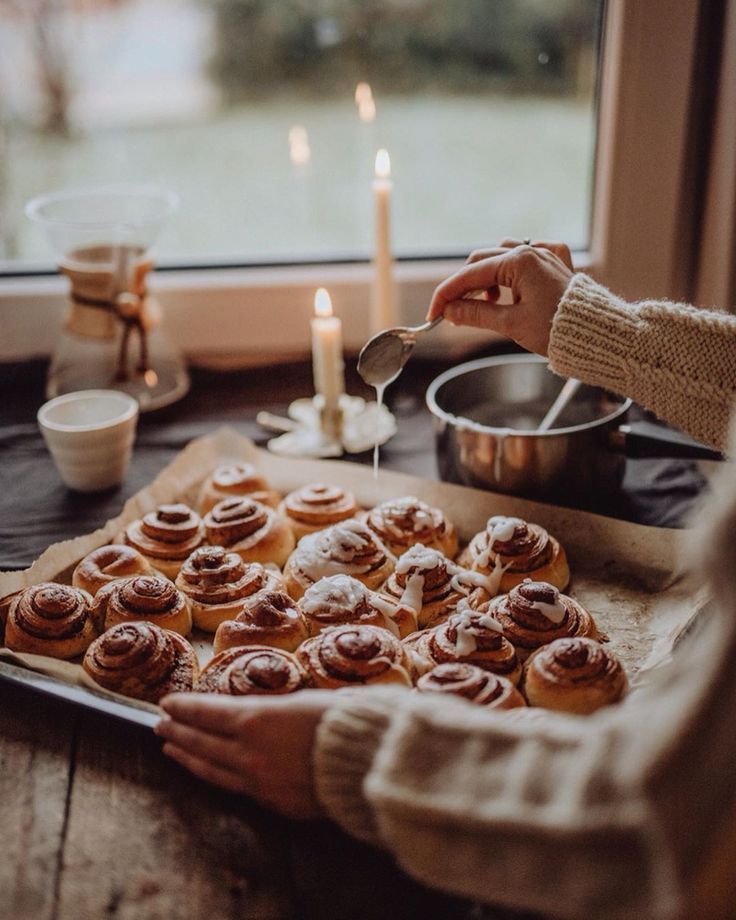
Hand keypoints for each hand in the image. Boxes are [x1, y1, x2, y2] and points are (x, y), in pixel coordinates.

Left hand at [155, 690, 333, 818]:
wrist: (365, 762)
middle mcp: (248, 752)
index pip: (206, 713)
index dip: (184, 708)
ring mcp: (257, 781)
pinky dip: (213, 775)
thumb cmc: (339, 720)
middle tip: (161, 723)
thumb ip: (269, 711)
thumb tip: (251, 714)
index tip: (167, 703)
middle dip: (178, 731)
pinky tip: (208, 771)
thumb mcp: (300, 701)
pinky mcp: (270, 802)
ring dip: (187, 756)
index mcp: (255, 720)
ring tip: (170, 748)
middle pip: (201, 741)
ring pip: (210, 769)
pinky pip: (233, 787)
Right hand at [427, 238, 574, 355]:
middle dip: (464, 286)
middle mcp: (531, 252)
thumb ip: (476, 314)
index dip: (447, 294)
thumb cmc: (558, 329)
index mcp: (519, 262)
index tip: (434, 313)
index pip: (470, 275)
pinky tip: (512, 286)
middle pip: (482, 261)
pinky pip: (528, 256)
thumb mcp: (511, 324)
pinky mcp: (556, 265)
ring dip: (487, 277)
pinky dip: (513, 269)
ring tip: (487, 303)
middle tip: (453, 312)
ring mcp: (545, 256)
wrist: (598, 335)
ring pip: (502, 256)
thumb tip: (450, 311)